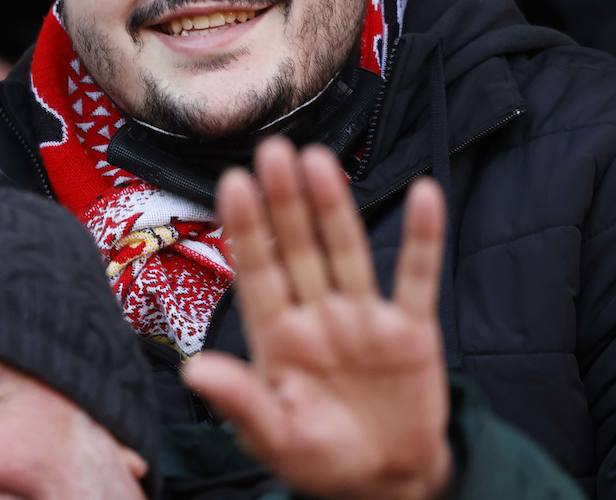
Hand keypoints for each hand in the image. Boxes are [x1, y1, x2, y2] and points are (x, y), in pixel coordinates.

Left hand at [181, 137, 451, 499]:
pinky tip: (424, 192)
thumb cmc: (318, 459)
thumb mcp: (275, 437)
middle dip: (285, 200)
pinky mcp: (411, 330)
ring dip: (335, 206)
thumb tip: (191, 369)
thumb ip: (240, 401)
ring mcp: (363, 317)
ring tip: (319, 157)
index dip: (246, 227)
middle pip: (298, 247)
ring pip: (346, 250)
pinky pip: (418, 277)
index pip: (256, 270)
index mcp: (277, 336)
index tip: (233, 180)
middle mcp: (317, 314)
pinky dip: (422, 237)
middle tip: (273, 148)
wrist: (386, 482)